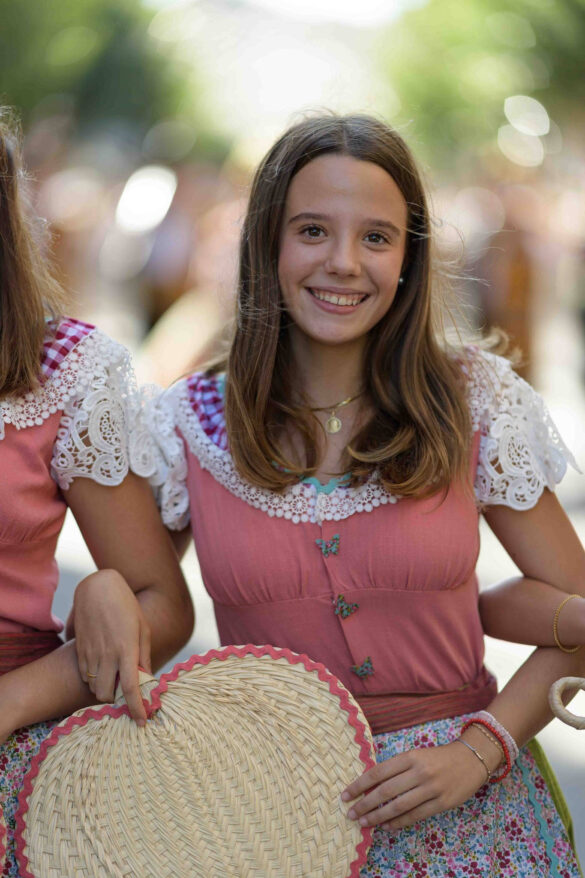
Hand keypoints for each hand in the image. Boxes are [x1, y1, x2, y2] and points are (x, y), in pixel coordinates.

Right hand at [72, 570, 151, 725]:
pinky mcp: (79, 650)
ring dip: (104, 690)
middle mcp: (107, 654)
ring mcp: (91, 653)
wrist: (98, 589)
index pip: (131, 688)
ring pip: (94, 687)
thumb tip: (148, 678)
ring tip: (115, 679)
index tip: (142, 721)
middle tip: (126, 695)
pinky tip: (102, 668)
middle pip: (107, 694)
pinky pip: (85, 676)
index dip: (136, 708)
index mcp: (126, 649)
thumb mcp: (142, 628)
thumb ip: (144, 655)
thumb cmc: (127, 606)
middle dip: (116, 700)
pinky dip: (94, 679)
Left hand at [341, 739, 490, 831]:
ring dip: (379, 817)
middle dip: (365, 804)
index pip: (378, 773)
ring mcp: (431, 788)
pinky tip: (387, 826)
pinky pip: (416, 815)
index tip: (346, 795)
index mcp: (410, 757)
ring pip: (399, 806)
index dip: (360, 785)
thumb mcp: (416, 755)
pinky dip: (399, 822)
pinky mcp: (442, 803)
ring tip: (365, 823)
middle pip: (385, 792)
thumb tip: (371, 786)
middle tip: (351, 814)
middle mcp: (419, 772)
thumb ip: (397, 769)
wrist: (471, 759)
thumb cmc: (438, 757)